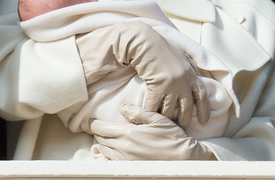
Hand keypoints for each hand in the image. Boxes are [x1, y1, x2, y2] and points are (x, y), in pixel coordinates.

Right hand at [75, 20, 209, 128]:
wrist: (146, 43)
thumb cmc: (162, 47)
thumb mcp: (182, 56)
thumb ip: (189, 67)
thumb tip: (196, 72)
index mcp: (192, 74)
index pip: (202, 95)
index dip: (204, 109)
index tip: (205, 120)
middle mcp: (184, 82)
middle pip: (187, 108)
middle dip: (184, 120)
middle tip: (181, 128)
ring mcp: (171, 86)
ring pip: (170, 111)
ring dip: (167, 120)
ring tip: (164, 126)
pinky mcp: (157, 87)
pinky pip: (154, 107)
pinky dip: (151, 114)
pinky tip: (148, 118)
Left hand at [90, 104, 215, 159]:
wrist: (182, 157)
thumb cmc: (171, 137)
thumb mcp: (157, 119)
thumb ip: (138, 112)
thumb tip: (123, 107)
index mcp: (128, 133)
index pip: (100, 128)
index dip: (94, 123)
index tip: (92, 120)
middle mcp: (123, 148)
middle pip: (100, 139)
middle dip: (99, 132)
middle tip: (101, 127)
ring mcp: (125, 160)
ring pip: (104, 151)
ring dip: (104, 144)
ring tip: (109, 138)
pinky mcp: (129, 167)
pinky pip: (111, 161)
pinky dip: (109, 155)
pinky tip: (115, 150)